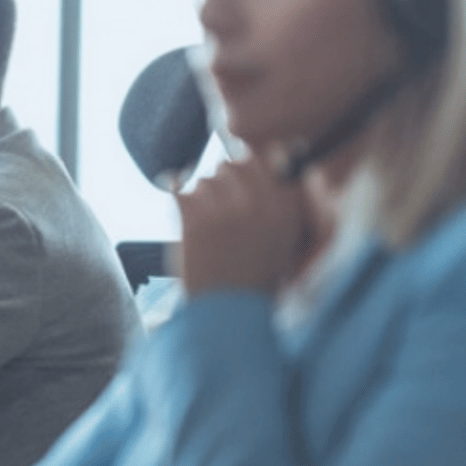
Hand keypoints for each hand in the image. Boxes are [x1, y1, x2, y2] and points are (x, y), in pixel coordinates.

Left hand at [172, 156, 309, 295]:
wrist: (227, 312)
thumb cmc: (256, 279)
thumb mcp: (286, 240)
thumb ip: (285, 199)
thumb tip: (280, 154)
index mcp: (284, 205)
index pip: (267, 156)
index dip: (253, 167)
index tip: (247, 177)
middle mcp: (256, 200)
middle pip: (233, 164)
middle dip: (227, 181)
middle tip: (224, 208)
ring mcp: (223, 206)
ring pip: (205, 179)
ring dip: (204, 196)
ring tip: (210, 227)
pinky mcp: (192, 216)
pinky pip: (179, 190)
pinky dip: (180, 204)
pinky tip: (188, 222)